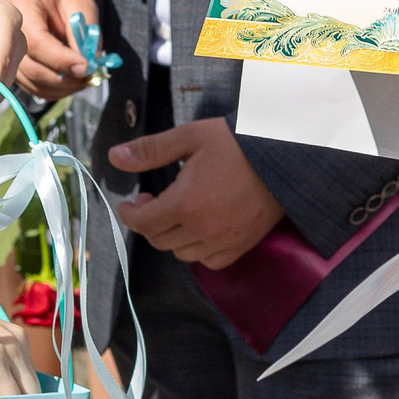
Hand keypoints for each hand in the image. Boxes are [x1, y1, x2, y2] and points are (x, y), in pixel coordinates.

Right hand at [6, 0, 98, 100]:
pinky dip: (53, 90)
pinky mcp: (14, 66)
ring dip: (61, 88)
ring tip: (84, 81)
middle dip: (64, 79)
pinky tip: (71, 83)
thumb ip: (84, 32)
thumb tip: (90, 63)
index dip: (62, 60)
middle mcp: (6, 33)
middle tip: (90, 77)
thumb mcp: (79, 3)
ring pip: (32, 82)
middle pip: (32, 68)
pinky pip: (32, 86)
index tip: (86, 68)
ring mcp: (7, 52)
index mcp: (21, 7)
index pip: (37, 43)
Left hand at [109, 119, 285, 266]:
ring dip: (171, 236)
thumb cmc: (236, 142)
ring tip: (176, 212)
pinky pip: (208, 261)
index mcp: (185, 203)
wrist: (284, 155)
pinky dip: (197, 249)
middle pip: (159, 239)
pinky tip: (199, 228)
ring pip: (181, 253)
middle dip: (148, 221)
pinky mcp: (241, 246)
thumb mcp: (189, 137)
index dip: (130, 213)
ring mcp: (223, 241)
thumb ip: (150, 150)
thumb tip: (114, 157)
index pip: (143, 222)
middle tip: (153, 199)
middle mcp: (202, 229)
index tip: (129, 203)